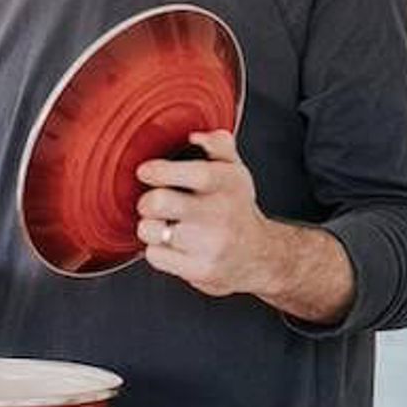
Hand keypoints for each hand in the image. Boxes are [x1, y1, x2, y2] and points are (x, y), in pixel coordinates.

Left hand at [134, 130, 277, 297]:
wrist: (260, 256)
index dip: (163, 171)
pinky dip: (157, 250)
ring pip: (150, 230)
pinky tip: (173, 246)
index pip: (197, 174)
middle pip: (160, 203)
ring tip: (166, 224)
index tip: (145, 171)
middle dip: (147, 201)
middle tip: (153, 202)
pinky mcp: (199, 270)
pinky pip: (155, 255)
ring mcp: (210, 245)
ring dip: (149, 226)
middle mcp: (220, 214)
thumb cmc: (236, 209)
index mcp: (228, 184)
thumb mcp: (234, 171)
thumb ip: (218, 146)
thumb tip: (196, 136)